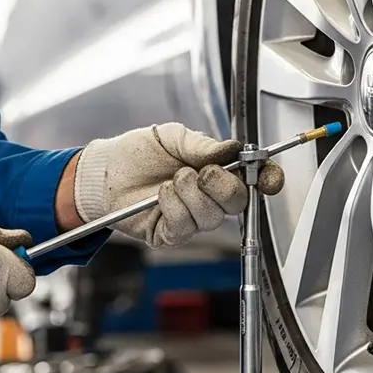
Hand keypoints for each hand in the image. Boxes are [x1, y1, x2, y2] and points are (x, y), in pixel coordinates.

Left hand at [73, 123, 283, 246]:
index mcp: (218, 171)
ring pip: (212, 217)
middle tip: (202, 172)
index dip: (267, 179)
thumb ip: (204, 145)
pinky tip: (162, 194)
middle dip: (222, 186)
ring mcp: (192, 219)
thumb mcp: (173, 137)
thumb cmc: (137, 154)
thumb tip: (232, 149)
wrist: (104, 171)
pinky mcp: (172, 235)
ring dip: (192, 193)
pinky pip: (185, 227)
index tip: (269, 176)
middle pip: (238, 202)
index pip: (255, 180)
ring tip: (173, 179)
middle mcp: (209, 198)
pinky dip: (174, 206)